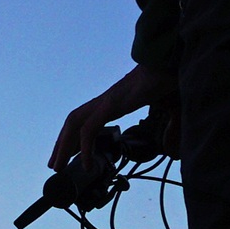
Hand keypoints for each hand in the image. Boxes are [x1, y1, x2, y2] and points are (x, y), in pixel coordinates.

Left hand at [50, 64, 173, 172]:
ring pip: (74, 123)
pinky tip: (86, 164)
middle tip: (55, 165)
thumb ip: (169, 130)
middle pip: (74, 121)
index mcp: (114, 101)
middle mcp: (105, 100)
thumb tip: (172, 151)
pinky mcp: (111, 103)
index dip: (74, 136)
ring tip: (59, 166)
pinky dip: (84, 147)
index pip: (86, 119)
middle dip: (61, 143)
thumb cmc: (171, 82)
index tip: (69, 154)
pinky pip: (90, 128)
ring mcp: (107, 100)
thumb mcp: (169, 111)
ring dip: (63, 145)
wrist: (174, 62)